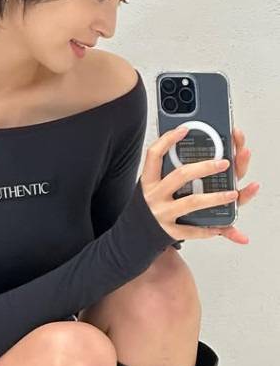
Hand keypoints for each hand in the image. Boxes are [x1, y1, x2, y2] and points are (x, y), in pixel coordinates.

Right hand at [140, 126, 258, 244]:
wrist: (132, 237)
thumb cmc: (146, 208)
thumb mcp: (149, 187)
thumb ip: (163, 171)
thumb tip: (181, 143)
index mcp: (148, 181)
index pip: (154, 155)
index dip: (168, 140)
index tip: (184, 129)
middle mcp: (153, 196)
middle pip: (180, 175)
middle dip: (205, 167)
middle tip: (224, 162)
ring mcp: (162, 214)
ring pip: (192, 202)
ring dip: (215, 197)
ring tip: (233, 193)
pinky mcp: (169, 232)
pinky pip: (192, 230)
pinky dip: (208, 229)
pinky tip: (220, 226)